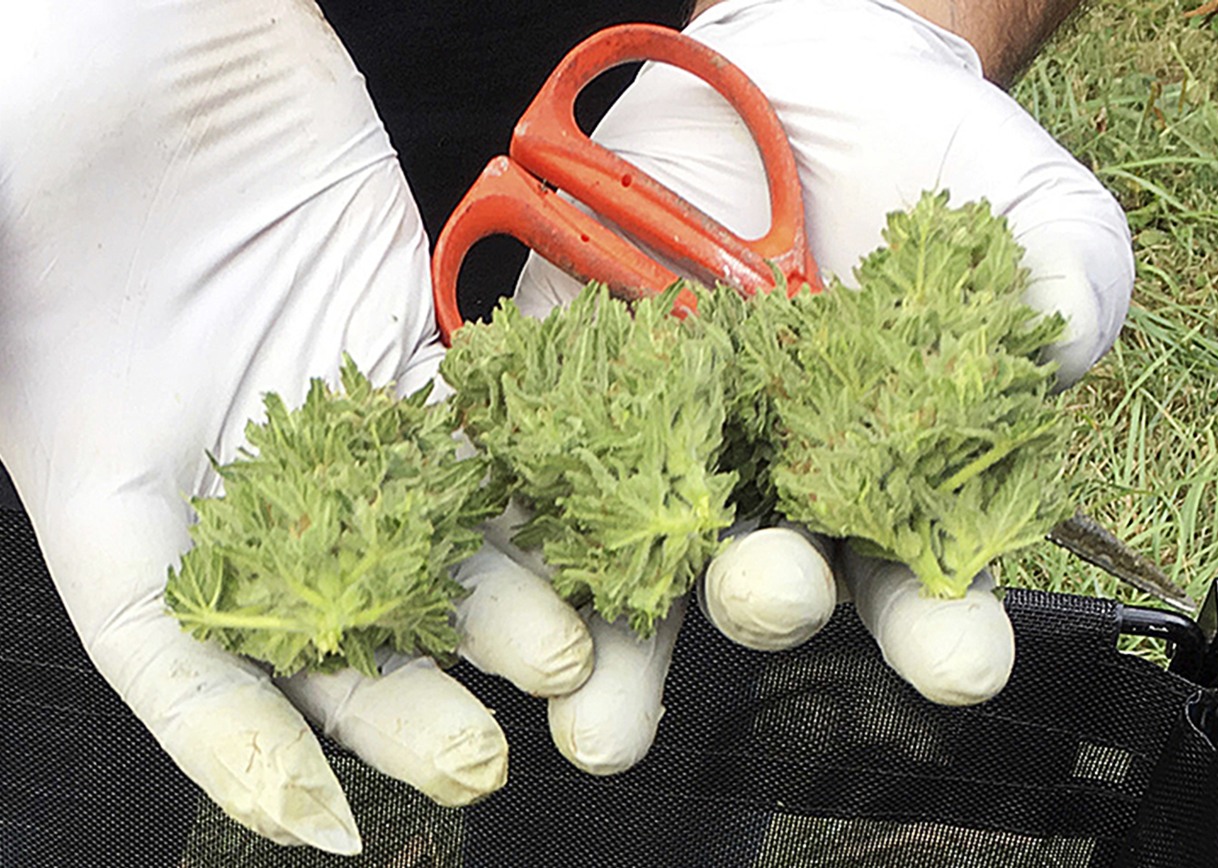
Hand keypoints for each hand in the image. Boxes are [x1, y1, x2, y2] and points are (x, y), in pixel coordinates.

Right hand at [0, 3, 590, 852]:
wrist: (155, 22)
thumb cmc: (43, 118)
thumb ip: (22, 374)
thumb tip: (60, 488)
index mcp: (107, 484)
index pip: (170, 655)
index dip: (235, 750)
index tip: (318, 823)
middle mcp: (227, 469)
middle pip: (322, 620)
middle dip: (400, 701)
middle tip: (479, 760)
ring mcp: (327, 410)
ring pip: (420, 539)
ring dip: (494, 608)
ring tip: (568, 663)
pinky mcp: (407, 344)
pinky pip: (476, 437)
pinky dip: (526, 494)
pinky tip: (586, 541)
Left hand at [511, 0, 1132, 766]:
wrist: (817, 87)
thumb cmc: (939, 166)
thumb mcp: (1030, 205)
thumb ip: (1066, 274)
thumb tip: (1057, 337)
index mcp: (892, 478)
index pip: (920, 578)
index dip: (940, 626)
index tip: (960, 660)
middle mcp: (778, 481)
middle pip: (767, 577)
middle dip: (767, 599)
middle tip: (769, 600)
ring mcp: (675, 436)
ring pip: (639, 554)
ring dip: (618, 637)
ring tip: (596, 714)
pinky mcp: (584, 380)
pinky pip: (542, 451)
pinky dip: (522, 506)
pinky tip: (507, 570)